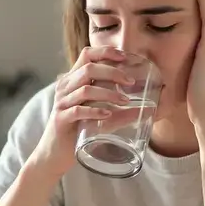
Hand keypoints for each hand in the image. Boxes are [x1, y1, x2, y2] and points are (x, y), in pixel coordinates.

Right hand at [29, 46, 134, 178]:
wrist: (54, 153)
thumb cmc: (77, 131)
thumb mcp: (98, 115)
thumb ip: (119, 110)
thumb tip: (150, 109)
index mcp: (73, 80)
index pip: (86, 55)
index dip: (105, 52)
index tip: (125, 57)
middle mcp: (65, 87)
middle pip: (88, 68)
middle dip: (112, 72)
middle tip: (130, 82)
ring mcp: (62, 103)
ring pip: (85, 89)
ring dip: (108, 93)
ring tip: (125, 100)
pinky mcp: (61, 119)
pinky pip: (77, 110)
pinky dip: (94, 111)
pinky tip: (107, 114)